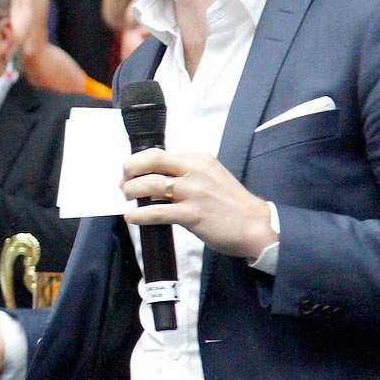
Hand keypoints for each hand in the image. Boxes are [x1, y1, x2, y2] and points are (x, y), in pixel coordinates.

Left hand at [121, 149, 275, 260]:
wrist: (256, 225)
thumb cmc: (231, 204)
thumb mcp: (210, 176)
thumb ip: (186, 173)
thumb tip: (154, 178)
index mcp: (198, 159)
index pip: (160, 153)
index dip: (138, 161)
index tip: (130, 171)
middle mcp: (195, 171)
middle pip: (152, 160)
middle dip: (130, 169)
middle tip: (123, 182)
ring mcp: (194, 192)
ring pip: (151, 184)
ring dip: (132, 191)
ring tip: (127, 199)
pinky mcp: (192, 214)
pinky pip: (158, 212)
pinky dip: (140, 215)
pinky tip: (133, 218)